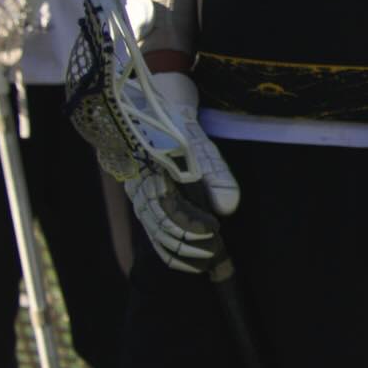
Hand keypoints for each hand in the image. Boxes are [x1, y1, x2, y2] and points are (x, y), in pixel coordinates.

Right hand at [124, 71, 239, 271]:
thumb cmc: (174, 123)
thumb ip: (215, 175)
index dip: (193, 229)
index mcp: (151, 175)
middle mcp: (139, 188)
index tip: (216, 235)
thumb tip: (229, 209)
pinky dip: (168, 246)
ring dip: (180, 251)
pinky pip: (152, 227)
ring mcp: (137, 193)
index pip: (171, 213)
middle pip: (162, 229)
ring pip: (156, 231)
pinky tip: (185, 259)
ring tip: (206, 264)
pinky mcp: (141, 196)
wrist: (146, 104)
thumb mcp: (198, 143)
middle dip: (189, 248)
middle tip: (216, 258)